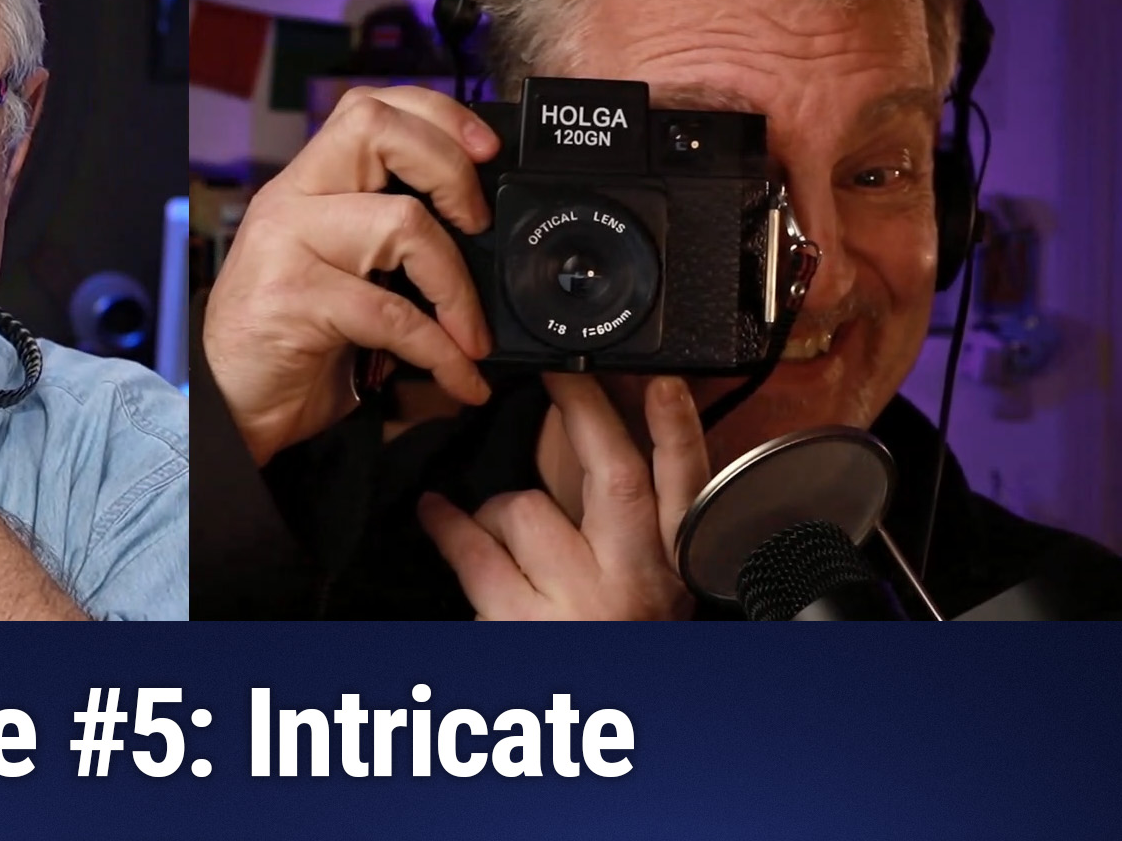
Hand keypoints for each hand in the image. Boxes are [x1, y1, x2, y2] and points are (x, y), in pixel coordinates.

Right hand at [201, 86, 498, 464]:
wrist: (228, 406)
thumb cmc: (290, 341)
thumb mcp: (338, 273)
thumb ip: (385, 244)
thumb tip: (479, 243)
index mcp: (307, 185)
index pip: (369, 108)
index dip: (437, 116)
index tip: (485, 148)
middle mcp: (292, 201)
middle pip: (377, 129)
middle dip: (449, 167)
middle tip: (477, 222)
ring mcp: (287, 245)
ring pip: (400, 222)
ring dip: (457, 285)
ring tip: (472, 331)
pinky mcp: (294, 300)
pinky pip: (393, 314)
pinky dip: (442, 351)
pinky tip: (461, 376)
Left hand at [417, 374, 707, 619]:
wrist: (600, 749)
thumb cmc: (605, 645)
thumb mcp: (636, 592)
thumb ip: (620, 529)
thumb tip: (579, 445)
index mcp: (672, 574)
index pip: (688, 490)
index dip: (680, 432)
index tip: (662, 382)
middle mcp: (634, 586)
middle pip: (612, 477)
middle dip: (583, 413)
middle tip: (557, 372)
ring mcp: (576, 605)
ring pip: (525, 510)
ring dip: (497, 510)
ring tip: (485, 527)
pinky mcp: (520, 624)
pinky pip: (473, 550)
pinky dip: (447, 527)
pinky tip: (433, 514)